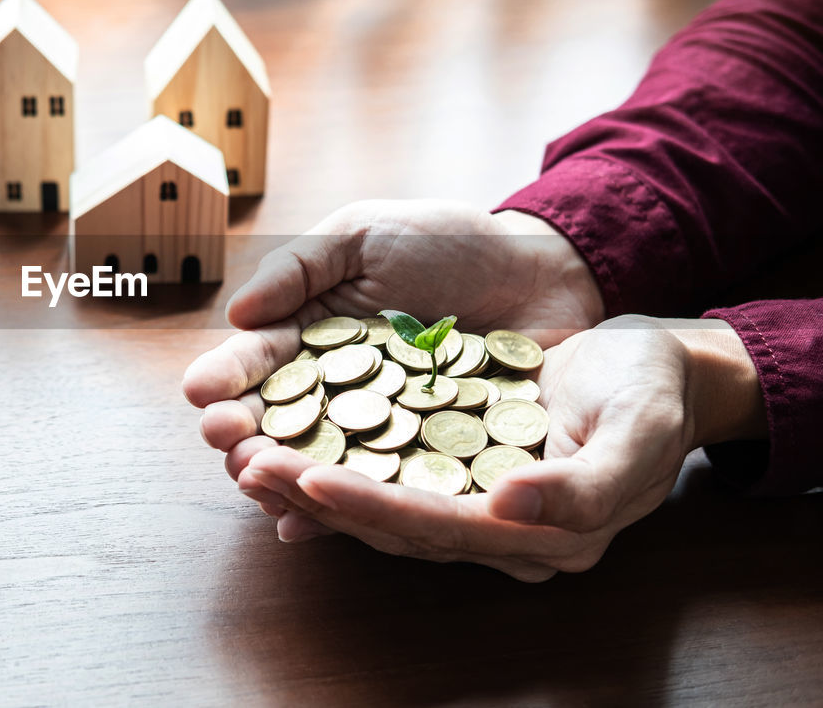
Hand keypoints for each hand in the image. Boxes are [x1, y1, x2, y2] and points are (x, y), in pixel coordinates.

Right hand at [182, 200, 602, 529]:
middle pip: (276, 423)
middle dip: (244, 437)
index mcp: (309, 334)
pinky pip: (378, 490)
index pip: (258, 361)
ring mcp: (379, 430)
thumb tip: (237, 312)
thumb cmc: (447, 242)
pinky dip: (338, 511)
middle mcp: (335, 389)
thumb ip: (298, 266)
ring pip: (316, 464)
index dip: (227, 377)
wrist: (541, 271)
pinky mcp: (425, 460)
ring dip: (280, 481)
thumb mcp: (362, 234)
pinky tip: (303, 526)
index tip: (200, 390)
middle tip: (230, 445)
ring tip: (260, 487)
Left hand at [231, 316, 765, 581]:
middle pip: (392, 523)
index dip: (372, 505)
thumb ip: (586, 485)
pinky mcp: (454, 468)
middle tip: (248, 465)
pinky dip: (335, 459)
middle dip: (316, 498)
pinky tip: (286, 443)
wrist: (654, 367)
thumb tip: (510, 508)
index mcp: (544, 533)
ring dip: (311, 484)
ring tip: (245, 458)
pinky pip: (385, 473)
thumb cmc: (652, 391)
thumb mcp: (641, 431)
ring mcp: (473, 501)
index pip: (439, 525)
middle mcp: (498, 529)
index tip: (308, 477)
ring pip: (378, 503)